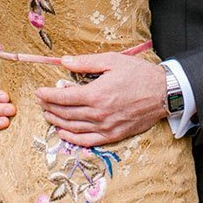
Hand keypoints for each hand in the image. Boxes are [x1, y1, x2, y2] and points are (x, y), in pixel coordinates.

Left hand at [36, 52, 166, 146]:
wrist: (163, 93)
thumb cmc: (138, 74)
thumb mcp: (112, 61)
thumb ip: (86, 63)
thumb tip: (64, 61)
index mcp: (96, 94)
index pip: (63, 97)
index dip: (48, 95)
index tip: (39, 92)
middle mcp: (98, 114)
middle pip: (65, 113)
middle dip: (49, 107)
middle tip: (41, 102)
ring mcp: (106, 127)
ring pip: (73, 128)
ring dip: (57, 122)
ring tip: (47, 115)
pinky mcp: (113, 136)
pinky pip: (87, 141)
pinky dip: (72, 138)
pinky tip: (63, 133)